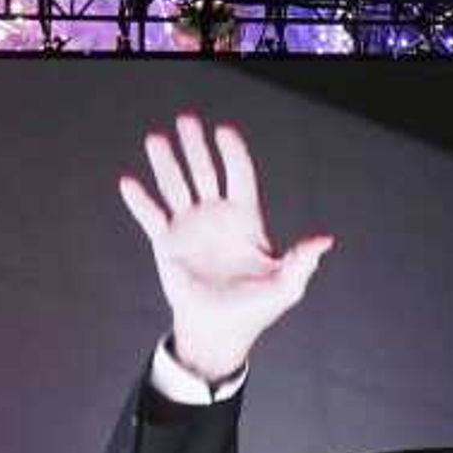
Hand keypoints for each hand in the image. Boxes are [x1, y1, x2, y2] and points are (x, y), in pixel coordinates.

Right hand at [117, 115, 332, 385]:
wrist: (219, 332)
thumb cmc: (256, 309)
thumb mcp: (285, 286)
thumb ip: (301, 261)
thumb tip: (324, 240)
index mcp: (245, 218)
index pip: (239, 175)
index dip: (233, 153)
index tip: (223, 131)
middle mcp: (215, 215)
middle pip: (204, 171)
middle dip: (195, 146)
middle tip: (186, 120)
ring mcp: (189, 227)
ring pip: (176, 186)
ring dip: (166, 163)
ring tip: (155, 138)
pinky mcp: (166, 244)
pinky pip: (151, 216)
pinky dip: (139, 201)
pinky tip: (128, 181)